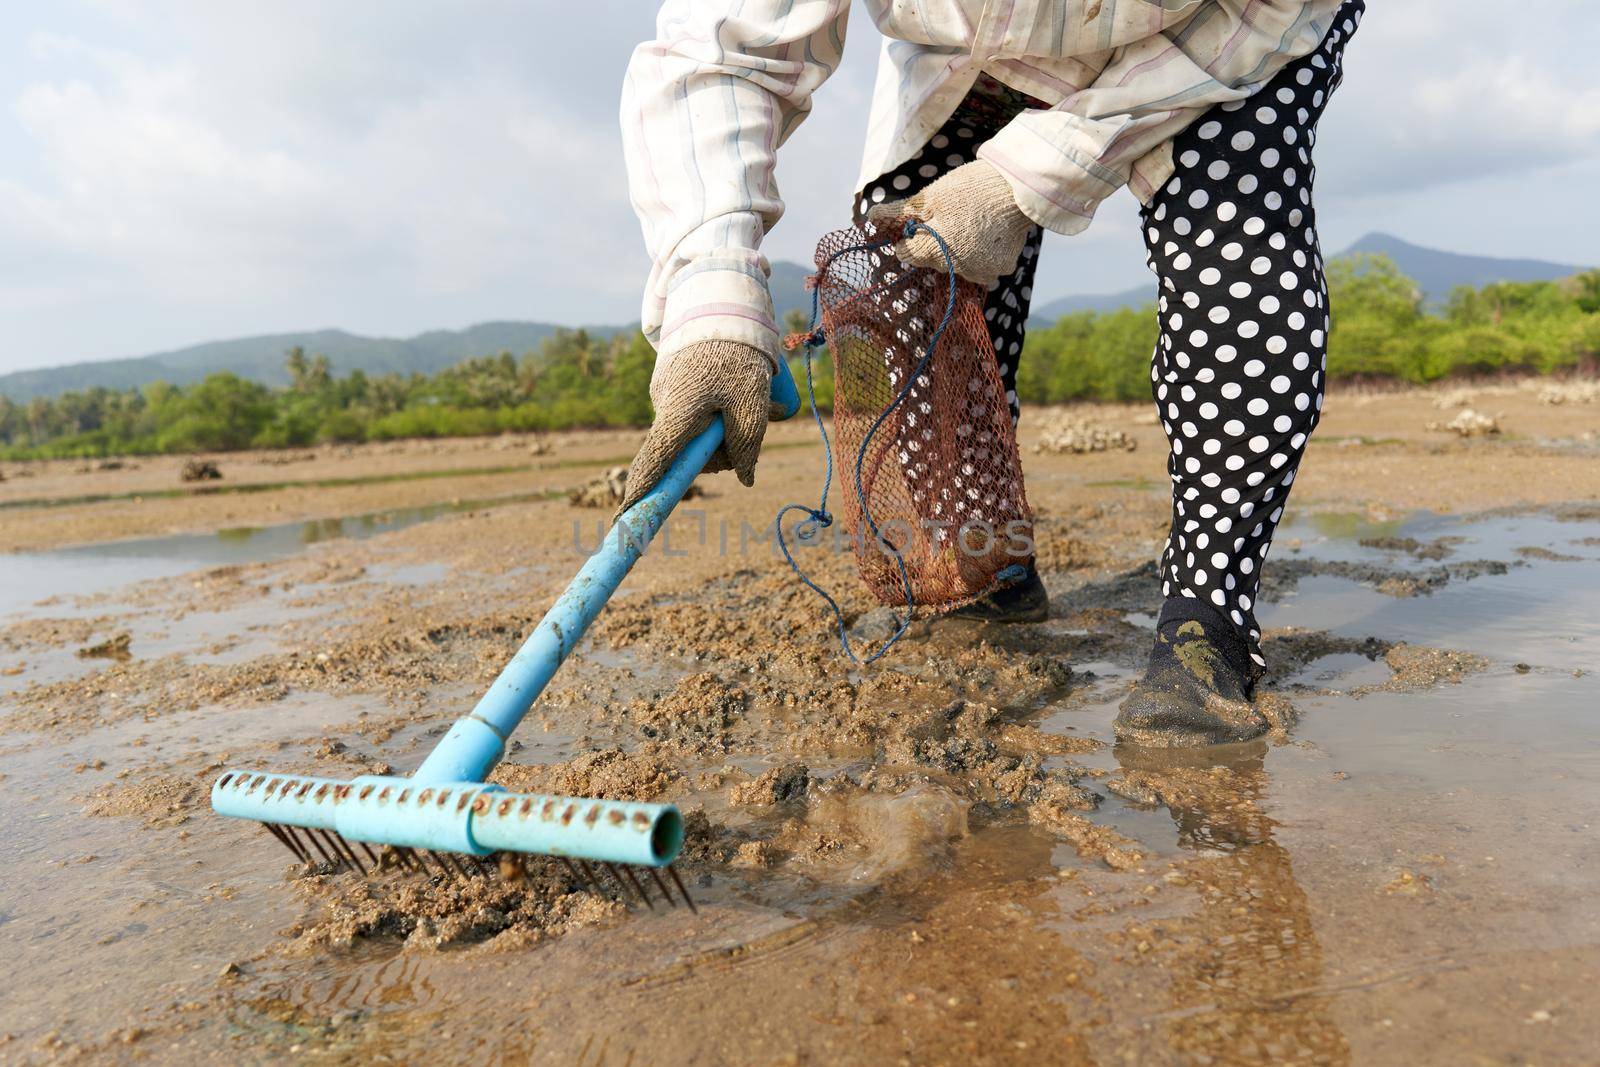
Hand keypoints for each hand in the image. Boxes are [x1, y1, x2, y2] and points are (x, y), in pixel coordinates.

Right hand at [617, 339, 779, 515]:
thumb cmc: (738, 353)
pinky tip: (741, 386)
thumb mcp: (752, 402)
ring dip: (726, 424)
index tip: (623, 520)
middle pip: (686, 452)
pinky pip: (696, 410)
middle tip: (762, 419)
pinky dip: (720, 408)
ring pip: (696, 431)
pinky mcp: (675, 382)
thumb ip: (747, 444)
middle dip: (722, 449)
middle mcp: (664, 406)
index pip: (653, 464)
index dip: (640, 494)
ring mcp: (666, 393)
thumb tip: (744, 476)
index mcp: (676, 414)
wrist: (722, 299)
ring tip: (755, 395)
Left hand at [865, 159, 1033, 286]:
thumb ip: (900, 213)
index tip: (922, 220)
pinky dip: (982, 252)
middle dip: (936, 242)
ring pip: (959, 265)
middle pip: (934, 260)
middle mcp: (957, 270)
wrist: (1020, 186)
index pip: (906, 254)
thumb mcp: (930, 196)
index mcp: (935, 253)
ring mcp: (982, 272)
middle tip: (952, 215)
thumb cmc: (970, 188)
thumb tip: (870, 218)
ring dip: (960, 250)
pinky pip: (984, 265)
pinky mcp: (1003, 269)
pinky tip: (989, 231)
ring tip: (973, 222)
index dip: (909, 236)